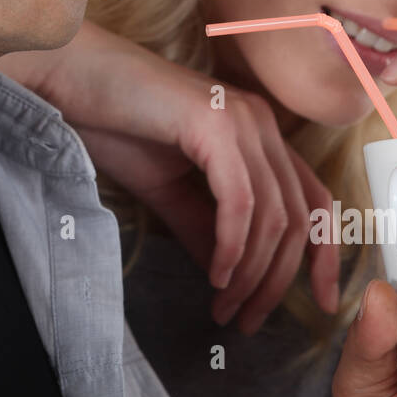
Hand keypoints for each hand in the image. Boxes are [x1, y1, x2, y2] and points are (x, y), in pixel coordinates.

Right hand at [0, 20, 339, 332]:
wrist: (70, 78)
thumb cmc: (112, 121)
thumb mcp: (168, 188)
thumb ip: (203, 226)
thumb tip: (229, 273)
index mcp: (256, 131)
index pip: (314, 198)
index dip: (326, 253)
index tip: (320, 300)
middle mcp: (260, 121)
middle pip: (299, 216)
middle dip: (278, 279)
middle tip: (248, 318)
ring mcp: (241, 118)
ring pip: (274, 215)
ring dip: (252, 272)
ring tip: (225, 304)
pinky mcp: (215, 123)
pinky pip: (241, 201)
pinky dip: (233, 245)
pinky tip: (216, 272)